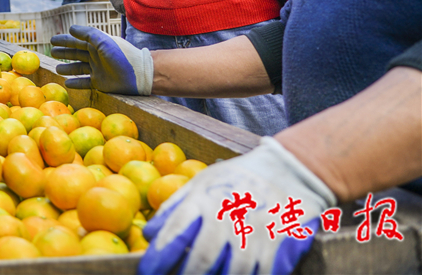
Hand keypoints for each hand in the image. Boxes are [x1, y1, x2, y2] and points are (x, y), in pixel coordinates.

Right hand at [50, 24, 152, 93]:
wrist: (138, 74)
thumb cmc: (121, 55)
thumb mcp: (103, 41)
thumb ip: (87, 34)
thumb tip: (70, 29)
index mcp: (96, 44)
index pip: (77, 41)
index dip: (65, 40)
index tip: (52, 40)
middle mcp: (96, 56)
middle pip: (76, 53)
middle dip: (64, 53)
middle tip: (52, 52)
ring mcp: (97, 69)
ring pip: (79, 68)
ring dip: (68, 68)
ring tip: (57, 69)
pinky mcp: (100, 83)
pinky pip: (85, 83)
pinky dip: (76, 83)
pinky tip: (67, 84)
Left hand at [140, 136, 335, 274]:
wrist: (288, 170)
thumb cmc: (235, 179)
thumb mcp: (201, 183)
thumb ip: (174, 208)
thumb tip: (149, 235)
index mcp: (203, 200)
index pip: (175, 232)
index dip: (159, 257)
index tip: (146, 272)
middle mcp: (227, 217)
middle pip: (202, 259)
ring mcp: (254, 233)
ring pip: (232, 272)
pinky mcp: (279, 246)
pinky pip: (261, 274)